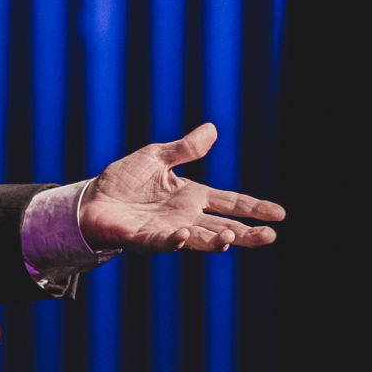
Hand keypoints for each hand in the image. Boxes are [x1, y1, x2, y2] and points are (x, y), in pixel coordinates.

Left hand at [80, 122, 284, 252]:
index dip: (254, 207)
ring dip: (214, 240)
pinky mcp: (143, 239)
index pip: (230, 202)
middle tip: (270, 236)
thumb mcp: (155, 157)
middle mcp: (184, 216)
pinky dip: (173, 240)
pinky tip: (183, 234)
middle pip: (222, 227)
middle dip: (246, 233)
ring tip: (231, 237)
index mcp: (191, 196)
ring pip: (197, 239)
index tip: (280, 214)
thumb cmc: (124, 180)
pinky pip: (161, 242)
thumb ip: (184, 149)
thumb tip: (211, 129)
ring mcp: (166, 230)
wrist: (91, 199)